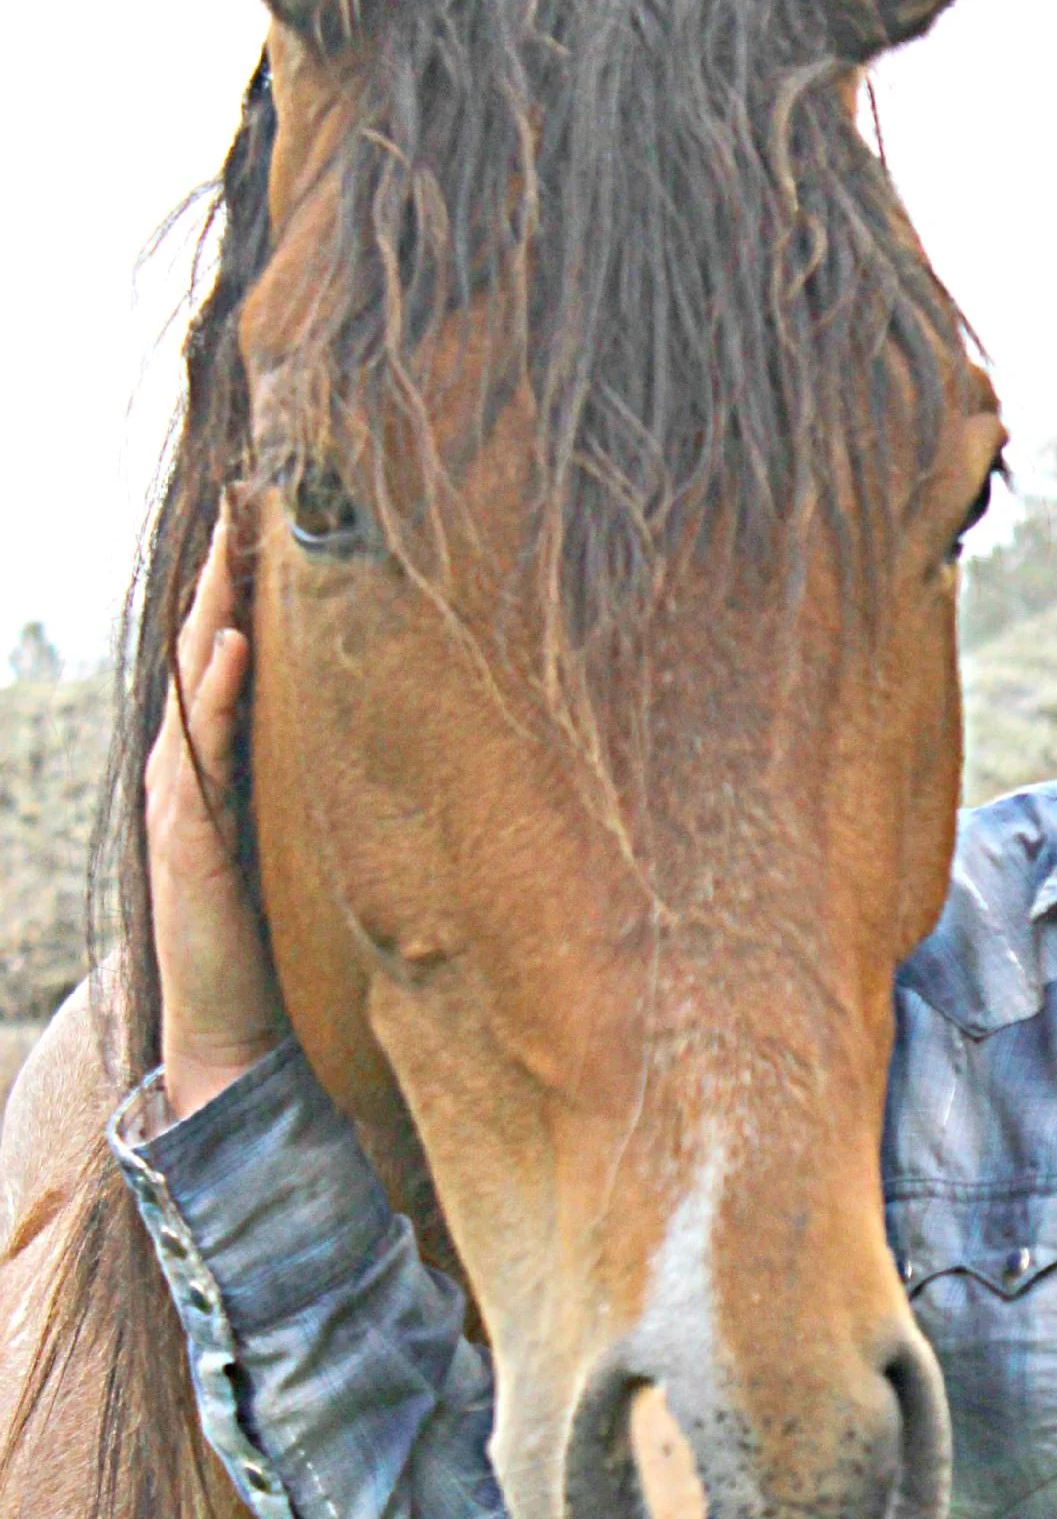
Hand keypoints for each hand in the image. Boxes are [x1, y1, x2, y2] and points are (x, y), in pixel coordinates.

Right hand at [144, 507, 286, 1119]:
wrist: (238, 1029)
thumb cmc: (283, 935)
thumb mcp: (316, 838)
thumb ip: (334, 785)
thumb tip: (410, 730)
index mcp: (227, 762)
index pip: (236, 652)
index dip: (252, 584)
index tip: (281, 511)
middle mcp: (196, 766)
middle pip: (206, 645)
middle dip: (227, 570)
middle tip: (254, 490)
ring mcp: (183, 796)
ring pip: (194, 682)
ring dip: (215, 606)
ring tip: (236, 537)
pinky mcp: (188, 835)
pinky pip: (199, 749)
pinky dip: (213, 693)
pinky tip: (232, 644)